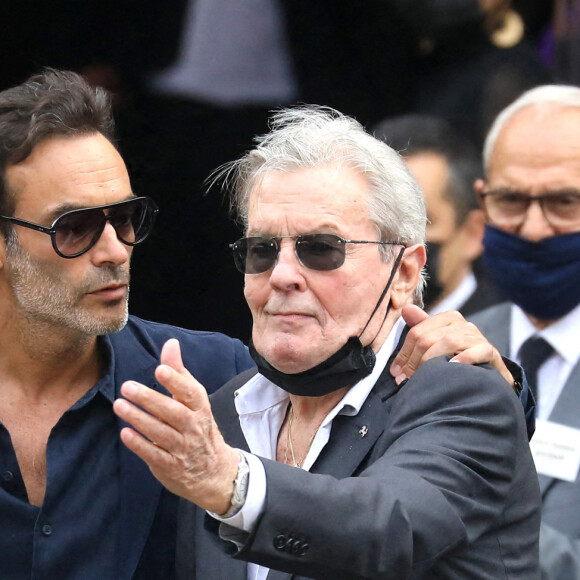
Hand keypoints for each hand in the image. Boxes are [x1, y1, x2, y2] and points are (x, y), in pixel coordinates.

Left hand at [112, 339, 238, 513]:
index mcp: (200, 407)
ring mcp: (183, 448)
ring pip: (161, 433)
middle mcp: (193, 427)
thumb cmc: (197, 425)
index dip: (176, 381)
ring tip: (119, 406)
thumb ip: (178, 371)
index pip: (191, 392)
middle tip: (127, 386)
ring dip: (139, 419)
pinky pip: (154, 455)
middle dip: (150, 399)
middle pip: (173, 412)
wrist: (212, 469)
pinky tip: (125, 434)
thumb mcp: (192, 398)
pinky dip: (140, 445)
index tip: (160, 369)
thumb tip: (171, 343)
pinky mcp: (171, 466)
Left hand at [390, 304, 513, 387]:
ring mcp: (477, 337)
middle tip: (405, 379)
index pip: (417, 332)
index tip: (396, 372)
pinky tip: (453, 366)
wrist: (489, 374)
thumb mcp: (437, 343)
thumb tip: (405, 308)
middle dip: (413, 361)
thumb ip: (420, 328)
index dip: (404, 353)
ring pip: (449, 342)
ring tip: (423, 377)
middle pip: (429, 338)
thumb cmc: (458, 358)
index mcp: (447, 319)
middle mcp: (463, 324)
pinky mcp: (490, 351)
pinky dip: (464, 358)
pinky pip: (477, 351)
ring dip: (432, 361)